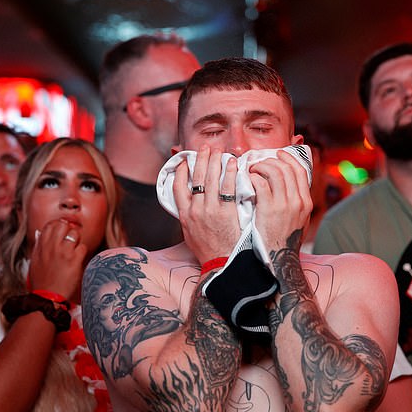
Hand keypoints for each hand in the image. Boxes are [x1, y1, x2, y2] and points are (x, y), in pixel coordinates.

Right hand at [28, 218, 87, 300]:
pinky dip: (82, 253)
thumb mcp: (35, 261)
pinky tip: (77, 260)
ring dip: (77, 241)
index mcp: (41, 246)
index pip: (50, 225)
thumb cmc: (42, 281)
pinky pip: (83, 247)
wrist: (48, 297)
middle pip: (63, 225)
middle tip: (70, 238)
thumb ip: (39, 247)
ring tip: (74, 250)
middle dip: (68, 229)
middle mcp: (52, 247)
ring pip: (75, 234)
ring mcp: (64, 252)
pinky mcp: (74, 260)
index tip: (61, 230)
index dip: (58, 225)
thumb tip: (41, 234)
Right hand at [173, 145, 240, 264]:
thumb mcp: (190, 234)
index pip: (178, 186)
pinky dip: (230, 173)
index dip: (180, 171)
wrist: (220, 264)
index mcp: (184, 215)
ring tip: (219, 151)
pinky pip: (228, 187)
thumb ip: (189, 217)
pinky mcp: (226, 212)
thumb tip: (190, 205)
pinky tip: (233, 164)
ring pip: (211, 179)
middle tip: (206, 148)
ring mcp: (210, 210)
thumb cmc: (207, 251)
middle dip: (201, 159)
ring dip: (215, 161)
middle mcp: (195, 210)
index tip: (185, 160)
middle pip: (196, 178)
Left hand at [249, 150, 311, 254]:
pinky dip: (253, 177)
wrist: (278, 261)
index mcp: (306, 202)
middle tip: (259, 162)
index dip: (288, 158)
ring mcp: (284, 205)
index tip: (278, 153)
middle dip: (271, 160)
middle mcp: (298, 201)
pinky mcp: (268, 209)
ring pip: (274, 172)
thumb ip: (295, 203)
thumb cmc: (283, 241)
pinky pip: (261, 183)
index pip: (301, 170)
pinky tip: (248, 180)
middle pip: (286, 168)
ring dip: (260, 167)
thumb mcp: (298, 221)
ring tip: (251, 170)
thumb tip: (288, 185)